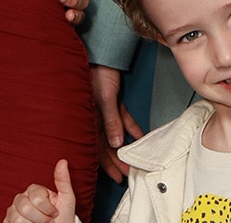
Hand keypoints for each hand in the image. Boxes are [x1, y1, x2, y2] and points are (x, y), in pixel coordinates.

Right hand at [4, 160, 74, 222]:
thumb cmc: (62, 219)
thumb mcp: (66, 200)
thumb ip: (63, 181)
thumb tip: (63, 161)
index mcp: (34, 191)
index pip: (37, 198)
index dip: (48, 209)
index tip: (55, 214)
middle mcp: (21, 198)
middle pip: (25, 208)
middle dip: (41, 219)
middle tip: (48, 222)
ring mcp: (13, 211)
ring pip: (17, 219)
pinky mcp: (7, 222)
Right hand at [92, 64, 143, 180]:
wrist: (101, 53)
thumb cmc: (96, 73)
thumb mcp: (104, 98)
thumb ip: (110, 121)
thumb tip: (116, 144)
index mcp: (88, 119)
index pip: (97, 148)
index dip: (107, 164)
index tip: (118, 177)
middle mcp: (95, 117)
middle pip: (107, 144)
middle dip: (118, 161)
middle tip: (130, 175)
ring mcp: (105, 110)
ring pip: (116, 134)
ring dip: (126, 147)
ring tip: (135, 161)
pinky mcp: (113, 101)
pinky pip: (124, 119)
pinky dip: (132, 128)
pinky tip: (142, 137)